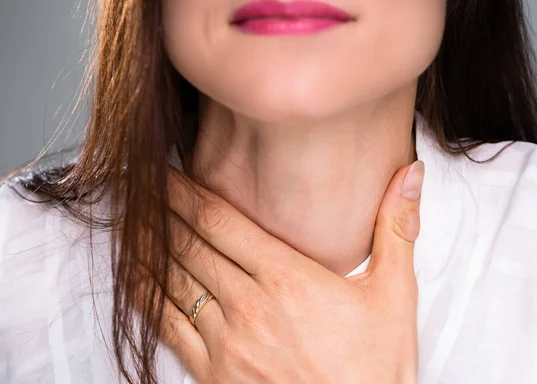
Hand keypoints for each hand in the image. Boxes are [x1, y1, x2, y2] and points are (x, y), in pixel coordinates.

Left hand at [133, 160, 424, 383]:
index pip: (220, 222)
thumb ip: (396, 229)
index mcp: (288, 278)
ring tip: (127, 221)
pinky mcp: (214, 375)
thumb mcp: (396, 295)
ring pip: (171, 281)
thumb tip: (410, 176)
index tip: (163, 173)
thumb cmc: (375, 369)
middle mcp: (250, 306)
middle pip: (189, 244)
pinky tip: (135, 279)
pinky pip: (168, 327)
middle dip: (159, 211)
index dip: (185, 193)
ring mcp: (227, 343)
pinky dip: (147, 297)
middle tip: (137, 186)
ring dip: (146, 247)